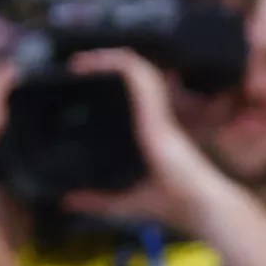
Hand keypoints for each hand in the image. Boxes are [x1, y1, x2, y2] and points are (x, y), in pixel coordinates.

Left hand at [58, 48, 223, 236]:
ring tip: (78, 61)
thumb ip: (97, 200)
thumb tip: (66, 201)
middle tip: (76, 67)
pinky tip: (92, 60)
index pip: (132, 96)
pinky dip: (113, 61)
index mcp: (150, 130)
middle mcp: (154, 114)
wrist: (199, 206)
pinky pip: (135, 71)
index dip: (112, 81)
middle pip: (132, 77)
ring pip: (133, 68)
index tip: (81, 82)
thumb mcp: (124, 200)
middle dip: (104, 65)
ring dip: (105, 58)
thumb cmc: (172, 203)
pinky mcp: (155, 106)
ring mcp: (157, 108)